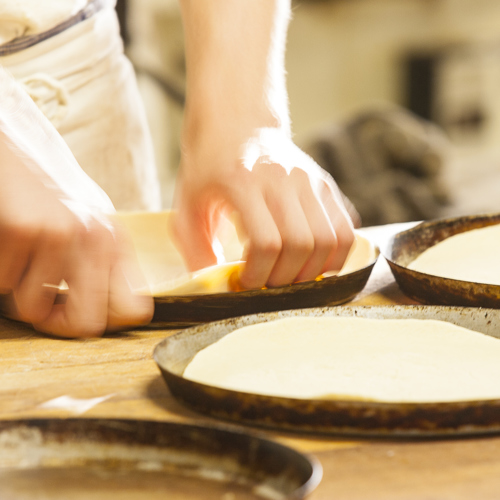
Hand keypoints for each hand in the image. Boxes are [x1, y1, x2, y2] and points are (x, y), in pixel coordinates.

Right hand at [0, 156, 152, 337]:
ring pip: (32, 309)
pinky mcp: (21, 231)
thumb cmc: (49, 196)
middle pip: (85, 324)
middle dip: (56, 323)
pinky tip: (8, 241)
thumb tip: (117, 314)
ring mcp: (59, 236)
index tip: (84, 314)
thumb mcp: (89, 226)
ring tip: (22, 257)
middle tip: (42, 305)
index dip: (107, 323)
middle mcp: (96, 240)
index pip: (134, 309)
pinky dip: (0, 272)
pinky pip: (2, 284)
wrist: (14, 154)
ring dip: (19, 292)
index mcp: (116, 243)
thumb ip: (104, 265)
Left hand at [173, 127, 357, 289]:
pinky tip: (311, 262)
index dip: (258, 275)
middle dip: (286, 279)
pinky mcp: (325, 184)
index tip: (245, 283)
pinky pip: (346, 229)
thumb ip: (194, 248)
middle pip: (302, 245)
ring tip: (289, 276)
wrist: (236, 120)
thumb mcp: (186, 203)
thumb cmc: (208, 166)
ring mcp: (310, 179)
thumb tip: (215, 288)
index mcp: (244, 182)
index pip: (267, 243)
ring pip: (331, 240)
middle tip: (267, 284)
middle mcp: (283, 178)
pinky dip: (335, 255)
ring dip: (313, 271)